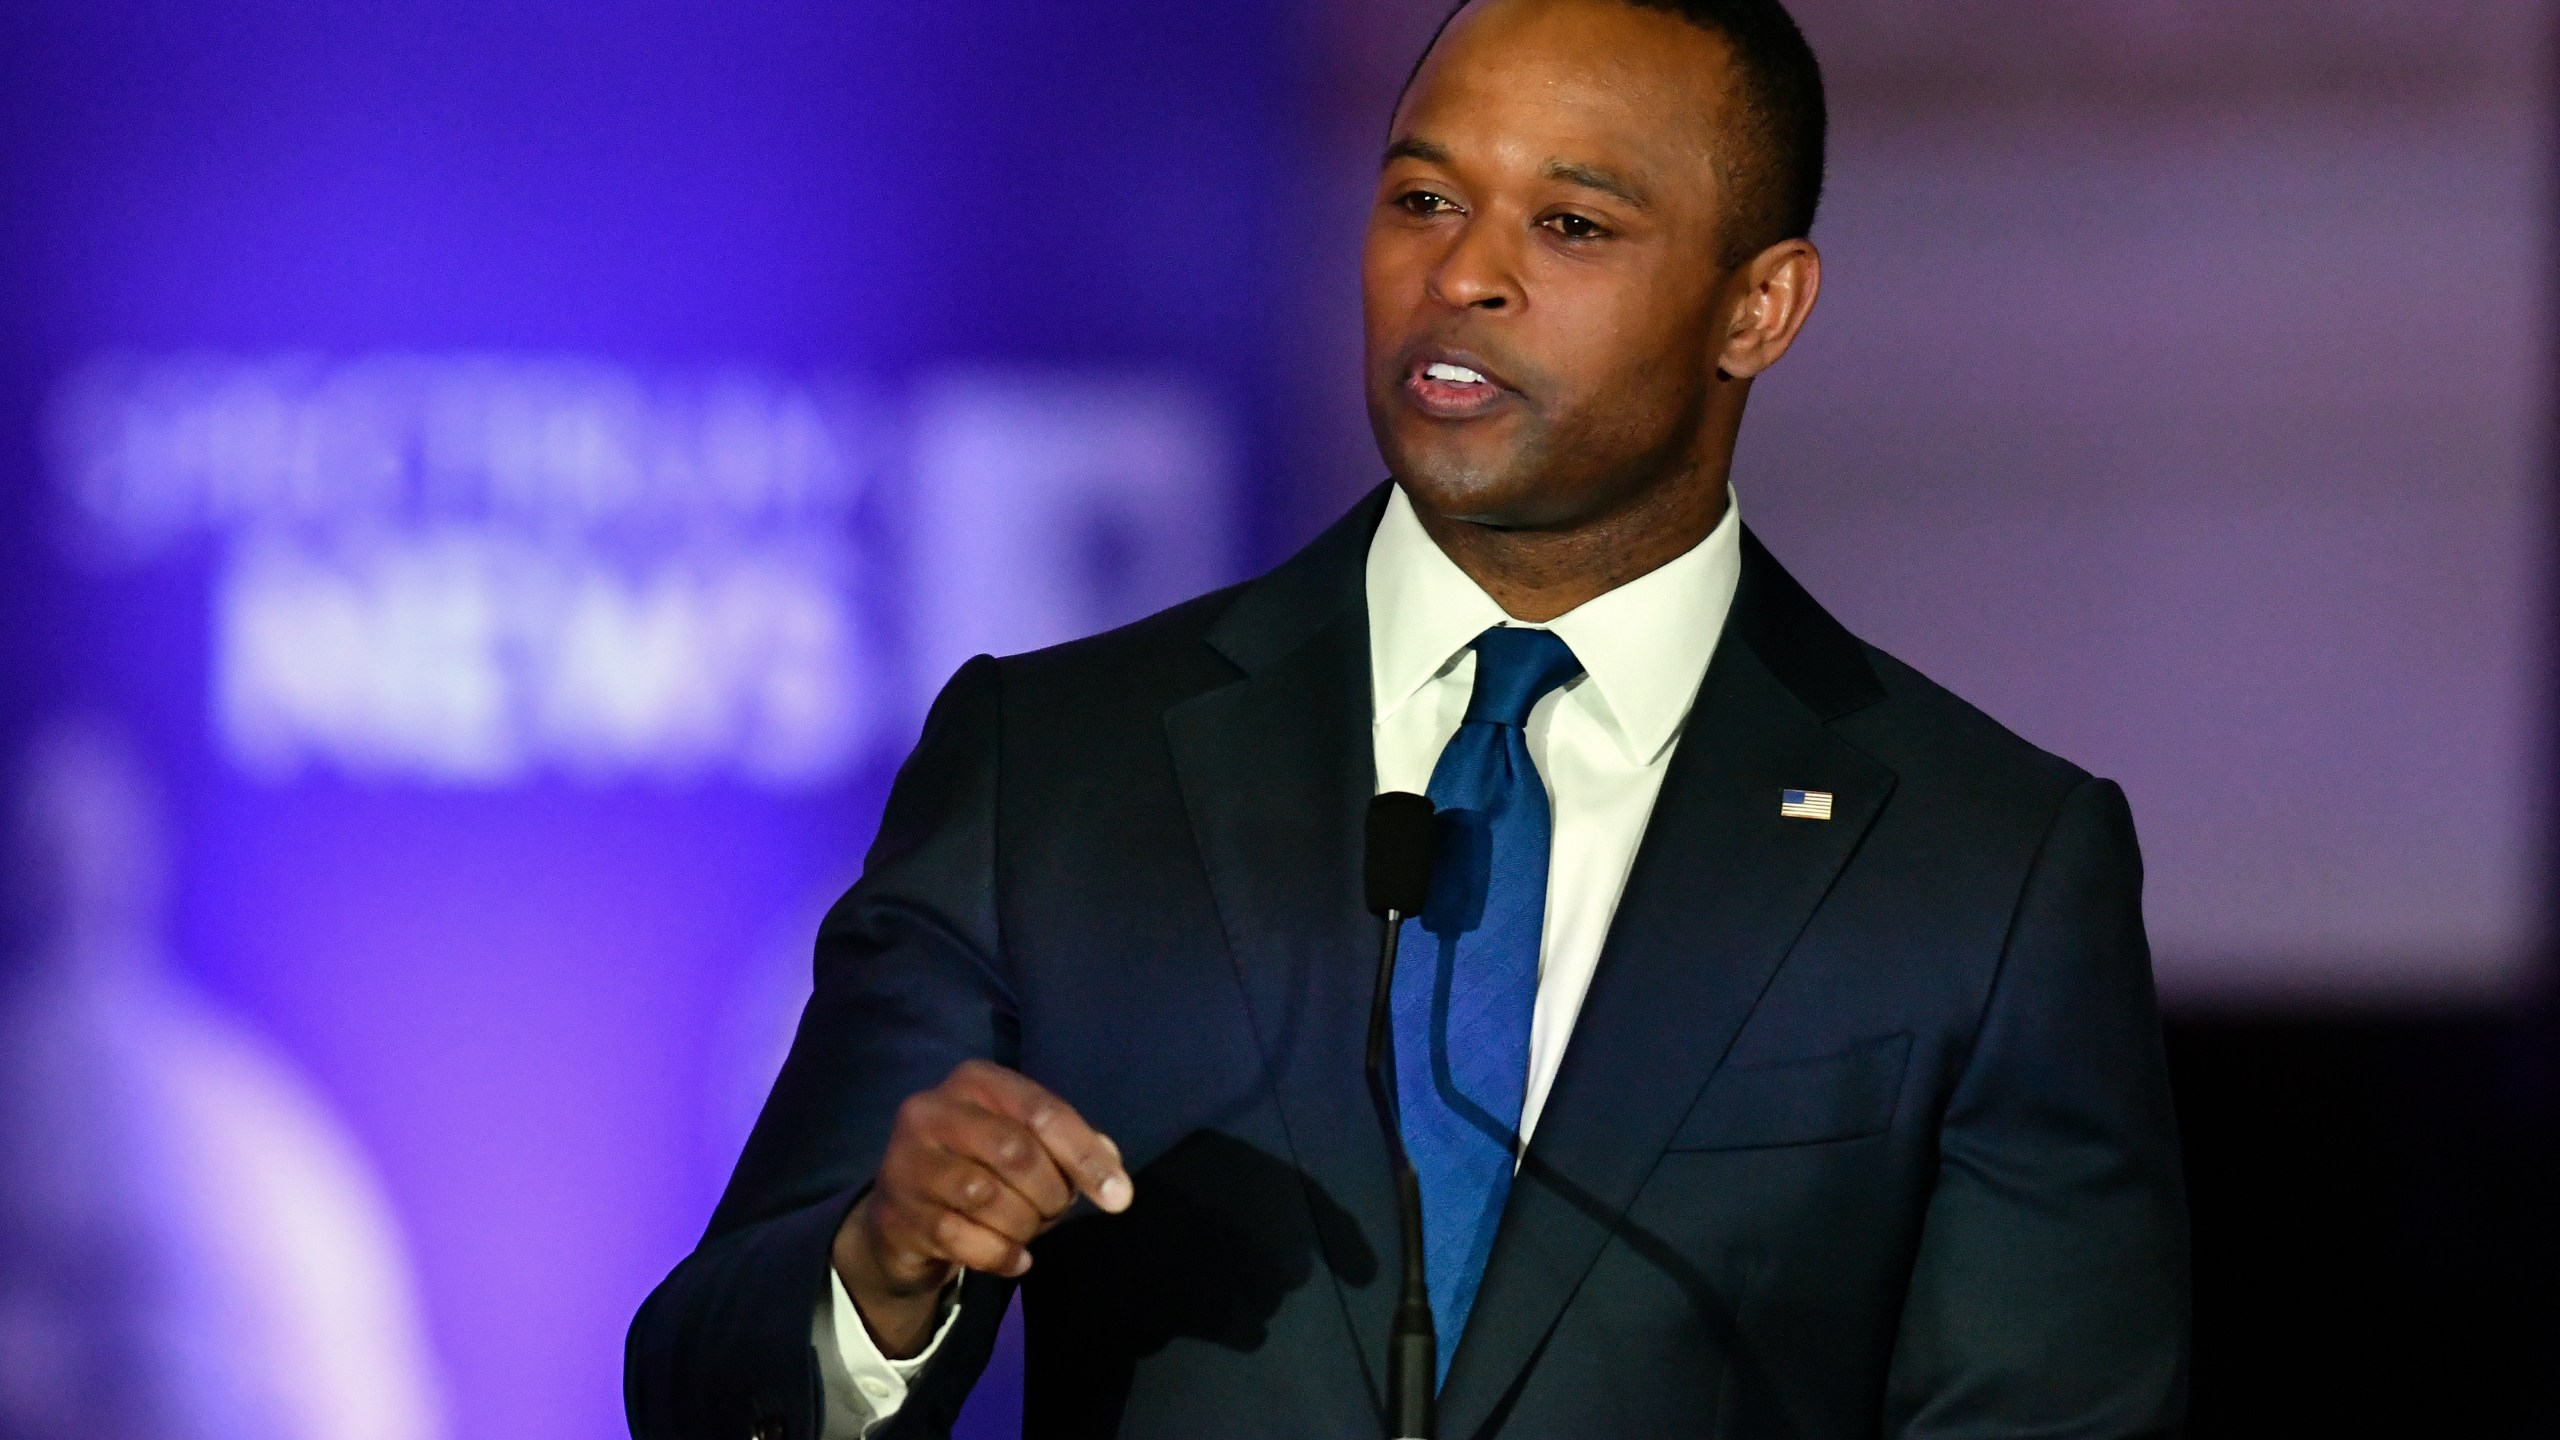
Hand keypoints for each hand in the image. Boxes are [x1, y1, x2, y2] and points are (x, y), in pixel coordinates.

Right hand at [831, 1060, 1133, 1356]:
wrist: (904, 1213)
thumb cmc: (979, 1164)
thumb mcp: (1023, 1141)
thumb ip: (1069, 1145)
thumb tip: (1111, 1167)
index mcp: (974, 1081)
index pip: (1042, 1112)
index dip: (1085, 1156)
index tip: (1120, 1198)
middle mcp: (931, 1111)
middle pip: (1016, 1153)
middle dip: (1052, 1193)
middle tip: (1057, 1211)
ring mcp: (908, 1163)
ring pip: (988, 1198)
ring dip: (1026, 1225)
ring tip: (1029, 1228)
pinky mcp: (896, 1214)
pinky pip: (965, 1241)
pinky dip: (1002, 1256)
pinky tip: (1016, 1258)